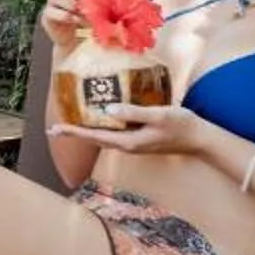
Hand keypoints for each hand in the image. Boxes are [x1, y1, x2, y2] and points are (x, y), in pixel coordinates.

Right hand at [39, 0, 108, 44]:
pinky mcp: (47, 13)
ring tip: (89, 18)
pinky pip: (56, 13)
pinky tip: (77, 22)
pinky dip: (68, 17)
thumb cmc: (90, 18)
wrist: (74, 38)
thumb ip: (107, 0)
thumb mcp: (100, 7)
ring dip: (78, 9)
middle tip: (96, 7)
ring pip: (65, 0)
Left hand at [48, 101, 218, 159]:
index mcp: (129, 142)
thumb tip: (108, 109)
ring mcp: (134, 143)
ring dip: (88, 130)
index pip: (95, 136)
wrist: (199, 138)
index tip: (55, 129)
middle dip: (76, 132)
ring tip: (72, 121)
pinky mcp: (139, 138)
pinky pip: (116, 132)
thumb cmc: (181, 125)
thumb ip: (134, 112)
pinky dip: (104, 126)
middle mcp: (128, 145)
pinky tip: (102, 116)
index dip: (74, 132)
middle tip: (56, 127)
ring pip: (105, 136)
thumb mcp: (158, 115)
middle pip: (95, 138)